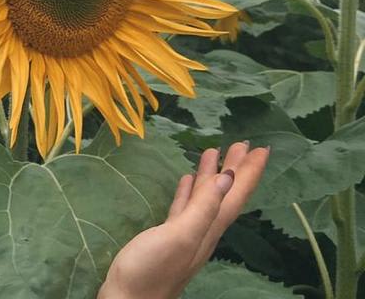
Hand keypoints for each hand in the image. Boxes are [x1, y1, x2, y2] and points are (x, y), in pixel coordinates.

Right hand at [97, 141, 269, 298]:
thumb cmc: (151, 269)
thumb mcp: (180, 236)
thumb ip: (203, 208)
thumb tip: (229, 177)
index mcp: (208, 228)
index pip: (234, 195)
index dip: (248, 172)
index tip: (261, 148)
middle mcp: (202, 230)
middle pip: (224, 194)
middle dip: (235, 169)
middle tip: (242, 143)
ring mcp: (184, 234)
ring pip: (205, 198)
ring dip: (212, 176)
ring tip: (213, 152)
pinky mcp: (166, 236)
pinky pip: (185, 207)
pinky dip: (190, 192)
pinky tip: (187, 181)